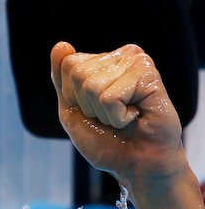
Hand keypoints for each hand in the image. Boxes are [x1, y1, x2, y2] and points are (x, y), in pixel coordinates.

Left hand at [50, 42, 184, 186]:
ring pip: (92, 86)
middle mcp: (122, 55)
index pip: (67, 65)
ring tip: (124, 116)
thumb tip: (60, 45)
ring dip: (104, 113)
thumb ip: (62, 79)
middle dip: (88, 105)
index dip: (74, 97)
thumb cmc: (106, 140)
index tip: (95, 110)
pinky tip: (135, 116)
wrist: (136, 163)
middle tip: (111, 116)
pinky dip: (117, 116)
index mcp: (103, 60)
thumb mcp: (72, 110)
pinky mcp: (149, 75)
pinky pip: (110, 97)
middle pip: (78, 74)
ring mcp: (137, 62)